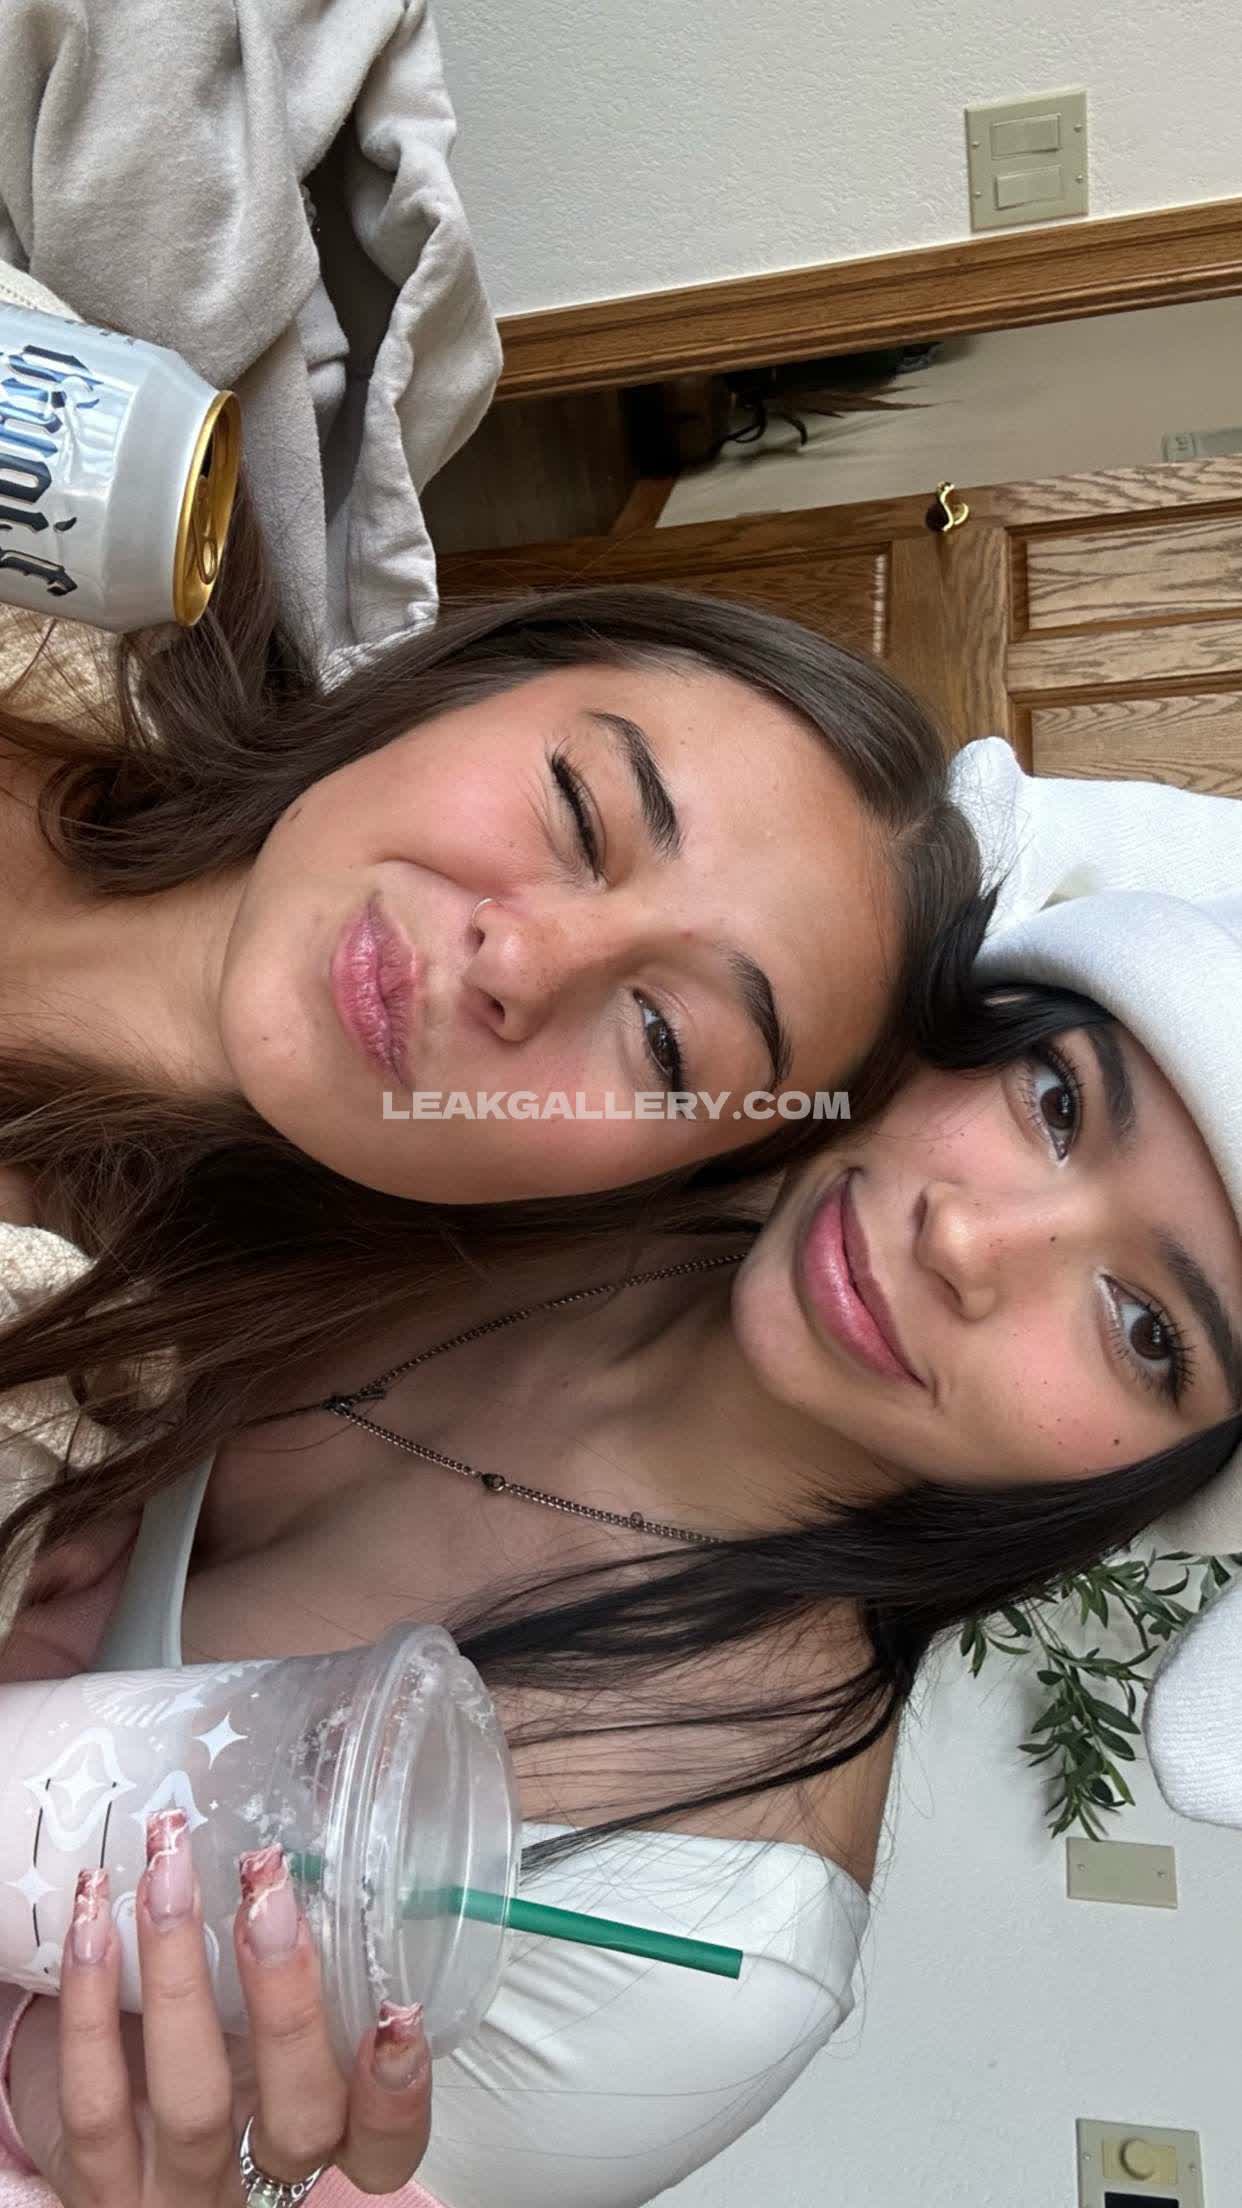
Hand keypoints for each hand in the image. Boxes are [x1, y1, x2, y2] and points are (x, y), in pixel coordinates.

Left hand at [14, 1813, 430, 2202]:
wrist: (84, 2169)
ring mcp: (169, 2190)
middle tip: (269, 1893)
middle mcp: (252, 2179)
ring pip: (189, 2100)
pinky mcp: (93, 2180)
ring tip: (170, 1870)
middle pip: (297, 2120)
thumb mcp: (249, 2052)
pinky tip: (92, 1917)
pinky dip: (92, 1999)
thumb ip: (284, 1986)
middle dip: (289, 2004)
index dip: (397, 2095)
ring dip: (179, 1972)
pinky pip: (93, 2096)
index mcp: (310, 2144)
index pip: (380, 2151)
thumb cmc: (193, 2080)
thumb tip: (302, 1832)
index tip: (398, 2010)